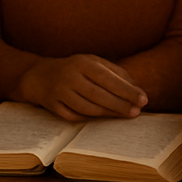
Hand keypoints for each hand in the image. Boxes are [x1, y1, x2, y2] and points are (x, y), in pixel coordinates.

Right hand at [16, 55, 146, 121]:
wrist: (38, 76)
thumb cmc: (73, 69)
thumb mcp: (92, 63)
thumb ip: (115, 72)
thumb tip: (136, 87)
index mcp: (82, 63)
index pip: (108, 78)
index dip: (126, 90)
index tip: (143, 99)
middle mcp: (69, 76)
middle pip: (98, 95)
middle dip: (120, 105)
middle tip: (137, 112)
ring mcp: (59, 92)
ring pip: (87, 108)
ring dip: (108, 113)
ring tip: (124, 115)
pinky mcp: (52, 106)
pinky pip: (74, 116)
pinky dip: (89, 119)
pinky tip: (103, 119)